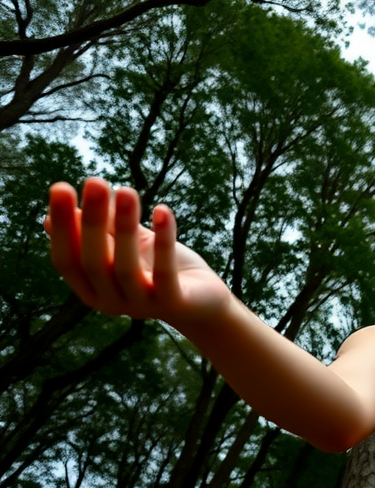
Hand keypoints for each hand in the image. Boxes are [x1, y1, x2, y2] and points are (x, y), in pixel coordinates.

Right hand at [45, 178, 231, 327]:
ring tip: (127, 191)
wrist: (205, 301)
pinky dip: (163, 240)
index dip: (63, 226)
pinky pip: (164, 271)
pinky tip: (162, 210)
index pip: (66, 259)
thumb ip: (101, 231)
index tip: (60, 187)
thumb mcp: (129, 245)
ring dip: (125, 225)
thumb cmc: (160, 268)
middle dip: (92, 221)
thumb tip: (57, 214)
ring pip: (125, 267)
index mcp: (91, 289)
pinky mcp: (172, 303)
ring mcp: (141, 306)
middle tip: (94, 181)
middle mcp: (110, 302)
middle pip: (93, 262)